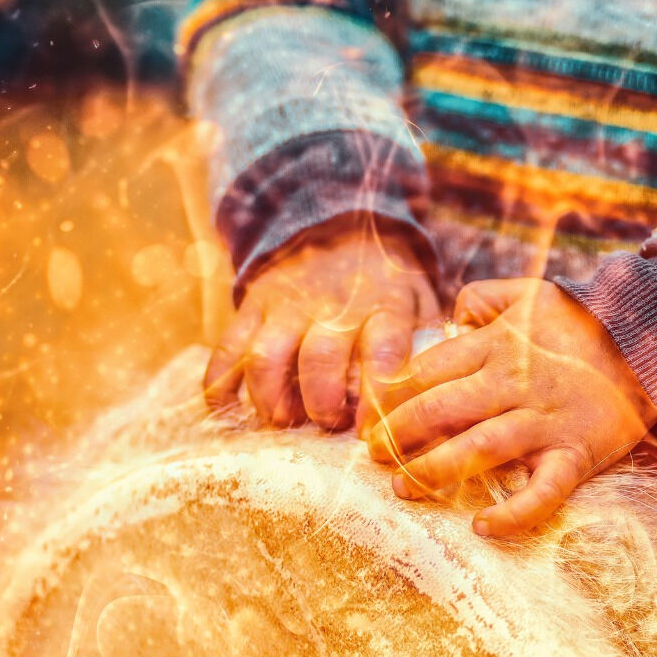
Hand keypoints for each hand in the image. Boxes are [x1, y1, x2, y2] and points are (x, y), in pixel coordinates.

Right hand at [203, 222, 439, 428]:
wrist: (337, 227)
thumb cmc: (386, 284)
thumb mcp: (419, 299)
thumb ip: (429, 342)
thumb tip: (437, 395)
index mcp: (383, 306)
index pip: (383, 352)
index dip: (376, 396)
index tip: (371, 429)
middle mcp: (332, 306)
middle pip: (319, 359)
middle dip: (320, 403)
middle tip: (327, 424)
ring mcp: (286, 306)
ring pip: (266, 356)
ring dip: (270, 398)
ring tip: (283, 420)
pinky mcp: (251, 307)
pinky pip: (226, 348)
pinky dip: (219, 384)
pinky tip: (224, 410)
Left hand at [364, 278, 656, 536]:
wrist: (655, 343)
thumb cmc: (586, 322)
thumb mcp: (533, 294)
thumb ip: (485, 298)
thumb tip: (451, 314)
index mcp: (499, 346)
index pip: (430, 369)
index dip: (391, 393)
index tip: (366, 414)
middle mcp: (516, 384)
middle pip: (444, 408)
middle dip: (399, 433)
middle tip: (371, 454)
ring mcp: (546, 422)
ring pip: (480, 448)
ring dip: (435, 470)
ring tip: (402, 486)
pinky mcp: (576, 455)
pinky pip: (545, 491)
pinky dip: (515, 513)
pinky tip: (482, 528)